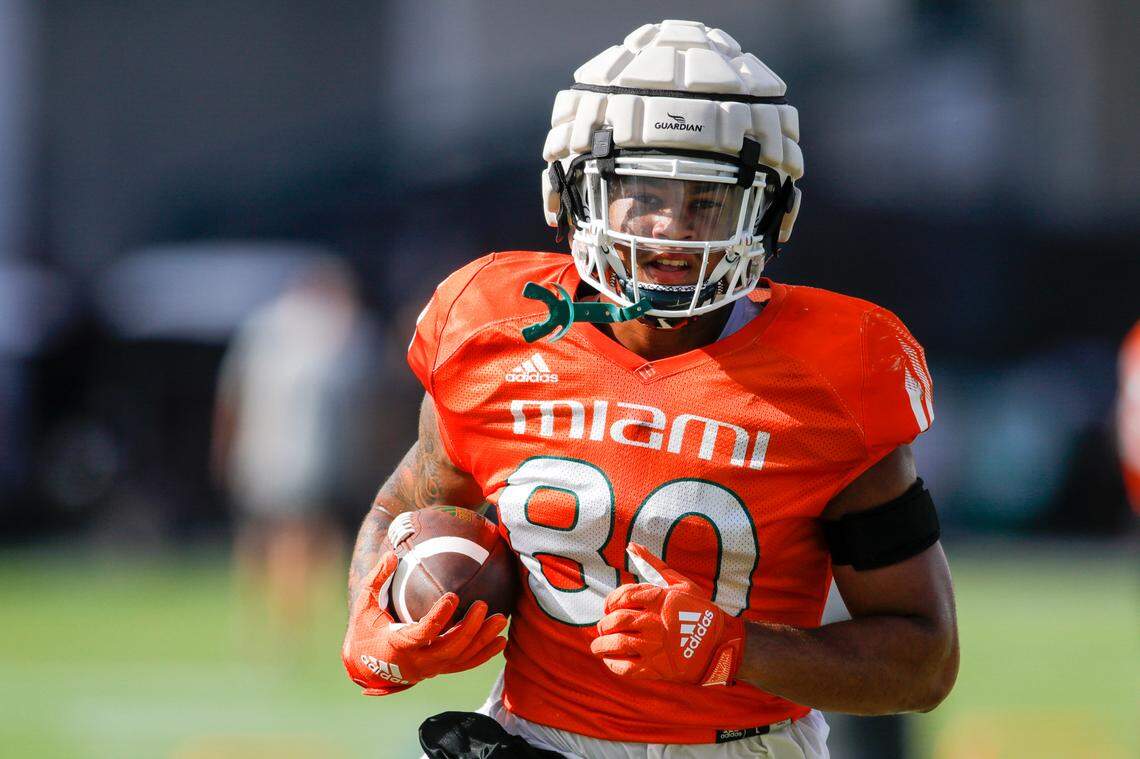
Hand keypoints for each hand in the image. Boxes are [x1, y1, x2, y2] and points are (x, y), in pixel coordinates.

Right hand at [342, 551, 507, 694]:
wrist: (364, 666)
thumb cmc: (364, 630)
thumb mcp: (364, 605)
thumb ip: (376, 579)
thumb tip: (391, 553)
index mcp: (398, 645)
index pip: (424, 632)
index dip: (439, 616)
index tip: (453, 596)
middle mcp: (416, 662)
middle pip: (450, 648)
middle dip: (470, 628)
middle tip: (483, 605)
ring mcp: (429, 670)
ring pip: (461, 658)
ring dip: (482, 640)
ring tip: (500, 619)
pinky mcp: (437, 671)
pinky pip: (463, 665)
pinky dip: (482, 654)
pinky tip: (500, 641)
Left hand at [590, 543, 743, 686]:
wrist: (721, 646)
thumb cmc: (700, 611)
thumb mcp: (680, 583)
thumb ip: (653, 565)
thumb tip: (631, 545)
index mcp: (659, 600)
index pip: (622, 597)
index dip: (610, 602)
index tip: (609, 608)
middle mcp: (654, 623)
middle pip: (616, 621)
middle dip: (604, 624)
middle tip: (603, 627)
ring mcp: (654, 647)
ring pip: (616, 644)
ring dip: (601, 645)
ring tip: (598, 646)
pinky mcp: (655, 669)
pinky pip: (625, 667)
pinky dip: (612, 664)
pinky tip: (610, 659)